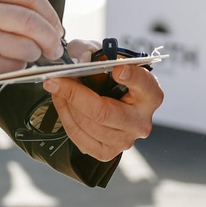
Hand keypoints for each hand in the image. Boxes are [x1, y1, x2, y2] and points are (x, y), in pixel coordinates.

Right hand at [0, 0, 64, 89]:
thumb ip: (9, 1)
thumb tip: (51, 20)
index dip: (50, 12)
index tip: (56, 26)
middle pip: (30, 22)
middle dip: (50, 38)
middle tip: (55, 48)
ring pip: (25, 47)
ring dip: (32, 55)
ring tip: (21, 53)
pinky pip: (12, 67)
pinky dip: (15, 67)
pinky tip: (2, 62)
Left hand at [40, 39, 162, 161]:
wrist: (109, 100)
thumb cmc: (109, 76)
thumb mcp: (105, 58)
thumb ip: (94, 54)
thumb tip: (78, 62)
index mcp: (150, 95)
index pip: (144, 84)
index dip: (131, 76)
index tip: (117, 69)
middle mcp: (141, 121)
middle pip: (104, 112)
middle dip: (75, 94)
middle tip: (55, 79)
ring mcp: (125, 140)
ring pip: (88, 125)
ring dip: (66, 104)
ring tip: (55, 87)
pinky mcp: (107, 152)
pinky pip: (79, 137)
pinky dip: (65, 116)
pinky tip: (61, 102)